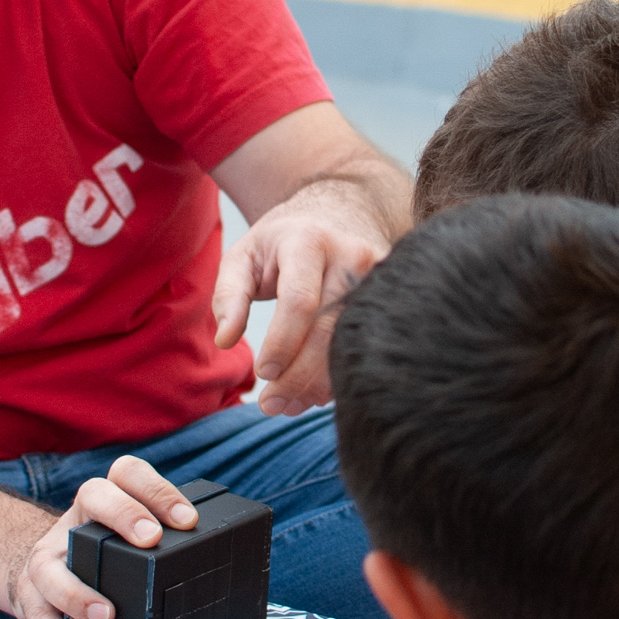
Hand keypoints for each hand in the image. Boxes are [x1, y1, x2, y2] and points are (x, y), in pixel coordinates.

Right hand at [13, 459, 199, 618]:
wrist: (44, 572)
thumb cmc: (112, 560)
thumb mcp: (134, 544)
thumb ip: (167, 551)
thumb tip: (229, 579)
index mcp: (108, 501)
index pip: (128, 473)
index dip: (157, 490)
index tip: (187, 521)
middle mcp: (77, 520)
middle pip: (92, 495)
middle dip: (124, 514)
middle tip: (151, 542)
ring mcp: (50, 557)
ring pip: (49, 564)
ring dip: (77, 591)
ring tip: (106, 616)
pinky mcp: (32, 597)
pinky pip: (39, 618)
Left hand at [212, 178, 392, 414]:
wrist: (340, 213)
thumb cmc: (283, 241)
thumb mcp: (245, 256)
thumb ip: (228, 295)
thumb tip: (225, 340)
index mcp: (310, 241)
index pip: (300, 301)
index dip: (282, 343)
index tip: (263, 374)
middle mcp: (353, 256)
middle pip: (329, 330)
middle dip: (298, 376)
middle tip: (271, 406)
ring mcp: (381, 278)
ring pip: (353, 343)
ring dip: (320, 384)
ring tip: (289, 405)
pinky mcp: (394, 297)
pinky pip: (368, 345)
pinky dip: (340, 375)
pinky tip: (315, 392)